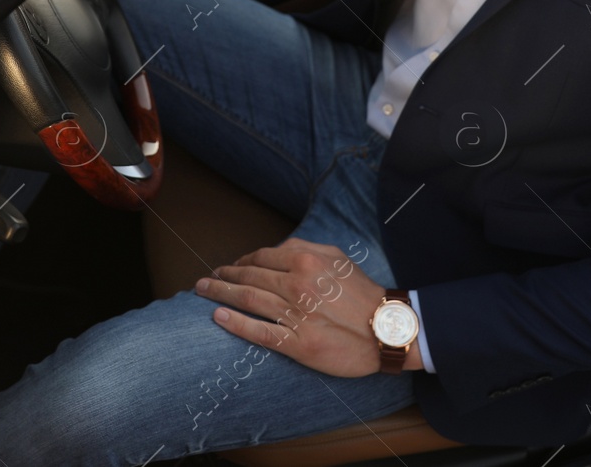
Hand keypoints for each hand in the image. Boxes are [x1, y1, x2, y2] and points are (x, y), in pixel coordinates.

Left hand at [194, 236, 421, 376]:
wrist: (387, 328)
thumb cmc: (363, 292)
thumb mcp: (337, 257)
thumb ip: (306, 248)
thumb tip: (278, 247)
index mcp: (306, 261)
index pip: (261, 258)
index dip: (240, 261)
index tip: (228, 267)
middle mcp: (296, 285)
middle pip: (249, 277)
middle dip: (223, 277)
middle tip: (205, 280)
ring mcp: (295, 315)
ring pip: (249, 301)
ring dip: (221, 295)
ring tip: (203, 293)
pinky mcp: (297, 343)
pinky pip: (259, 332)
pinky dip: (235, 324)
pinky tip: (218, 318)